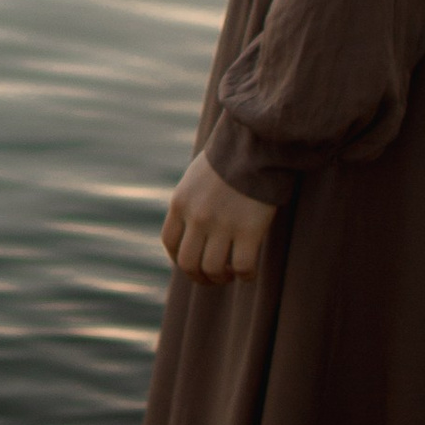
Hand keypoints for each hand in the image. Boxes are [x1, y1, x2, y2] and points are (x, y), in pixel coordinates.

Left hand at [163, 148, 277, 285]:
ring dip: (222, 278)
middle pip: (188, 263)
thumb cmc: (229, 160)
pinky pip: (243, 267)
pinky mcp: (249, 231)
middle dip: (200, 277)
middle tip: (215, 277)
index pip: (170, 242)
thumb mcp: (196, 179)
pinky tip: (249, 272)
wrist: (255, 146)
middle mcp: (196, 217)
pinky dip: (246, 275)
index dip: (179, 259)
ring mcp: (222, 225)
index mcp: (180, 203)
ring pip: (214, 269)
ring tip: (232, 274)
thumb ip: (190, 204)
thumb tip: (192, 231)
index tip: (193, 264)